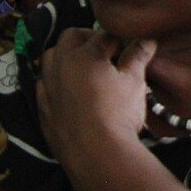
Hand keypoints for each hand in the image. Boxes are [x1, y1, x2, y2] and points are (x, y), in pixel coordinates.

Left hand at [36, 28, 155, 165]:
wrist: (96, 155)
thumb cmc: (118, 113)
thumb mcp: (134, 82)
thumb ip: (138, 57)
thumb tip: (148, 40)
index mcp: (84, 54)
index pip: (104, 35)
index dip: (119, 39)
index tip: (129, 48)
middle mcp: (60, 66)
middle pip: (70, 38)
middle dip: (87, 39)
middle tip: (105, 53)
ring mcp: (47, 88)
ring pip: (50, 60)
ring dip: (66, 58)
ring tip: (85, 70)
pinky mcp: (42, 109)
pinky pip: (44, 86)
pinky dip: (56, 82)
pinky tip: (71, 94)